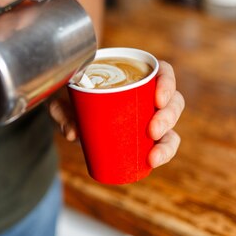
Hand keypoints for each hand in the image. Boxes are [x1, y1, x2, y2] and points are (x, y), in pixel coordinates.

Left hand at [48, 61, 184, 167]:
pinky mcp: (143, 138)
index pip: (163, 72)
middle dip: (168, 118)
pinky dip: (161, 155)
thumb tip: (73, 132)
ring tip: (153, 156)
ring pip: (171, 128)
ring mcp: (149, 117)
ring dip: (168, 143)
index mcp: (136, 74)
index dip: (167, 84)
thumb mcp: (64, 94)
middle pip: (173, 102)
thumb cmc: (73, 92)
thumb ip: (62, 108)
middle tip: (152, 130)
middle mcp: (148, 95)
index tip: (158, 99)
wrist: (70, 106)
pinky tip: (152, 162)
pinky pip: (160, 146)